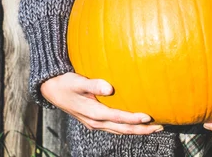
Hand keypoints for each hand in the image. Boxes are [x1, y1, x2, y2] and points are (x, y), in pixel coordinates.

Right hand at [40, 72, 162, 134]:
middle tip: (159, 126)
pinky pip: (115, 127)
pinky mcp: (96, 120)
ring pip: (120, 130)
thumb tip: (110, 88)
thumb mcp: (78, 82)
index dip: (133, 119)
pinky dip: (127, 126)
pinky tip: (136, 122)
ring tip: (153, 127)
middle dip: (141, 130)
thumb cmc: (66, 83)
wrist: (52, 90)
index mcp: (93, 113)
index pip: (118, 118)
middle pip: (122, 129)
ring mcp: (95, 123)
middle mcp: (95, 122)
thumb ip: (94, 84)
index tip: (148, 117)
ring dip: (136, 130)